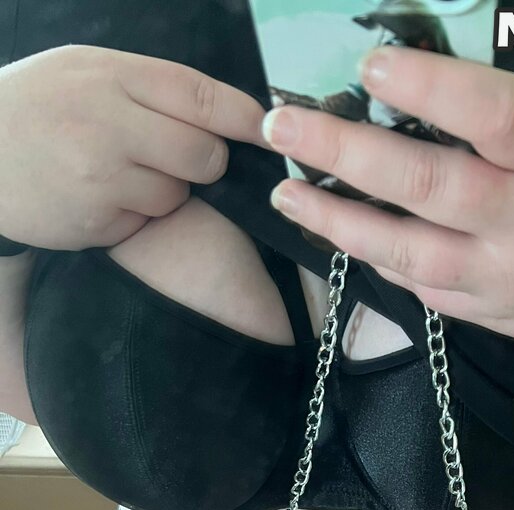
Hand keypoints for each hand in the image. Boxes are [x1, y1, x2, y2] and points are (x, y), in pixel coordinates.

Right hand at [0, 45, 265, 249]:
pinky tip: (98, 196)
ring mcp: (103, 177)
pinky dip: (132, 214)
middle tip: (175, 156)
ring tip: (118, 172)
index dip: (244, 117)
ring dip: (163, 190)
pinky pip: (145, 221)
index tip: (266, 129)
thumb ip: (147, 87)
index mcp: (110, 76)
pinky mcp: (98, 221)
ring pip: (177, 194)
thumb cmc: (37, 108)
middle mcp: (110, 124)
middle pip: (205, 155)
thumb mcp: (83, 72)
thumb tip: (222, 110)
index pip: (201, 96)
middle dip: (205, 161)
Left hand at [263, 46, 513, 343]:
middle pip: (429, 185)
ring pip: (408, 250)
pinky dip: (371, 254)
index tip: (369, 64)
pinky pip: (415, 283)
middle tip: (283, 125)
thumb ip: (493, 126)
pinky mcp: (481, 314)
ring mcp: (500, 276)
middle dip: (346, 152)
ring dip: (337, 219)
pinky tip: (335, 228)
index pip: (493, 116)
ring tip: (288, 190)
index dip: (429, 88)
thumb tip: (398, 100)